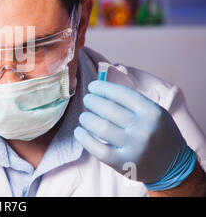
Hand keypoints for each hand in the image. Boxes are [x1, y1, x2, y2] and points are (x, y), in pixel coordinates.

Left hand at [74, 80, 195, 188]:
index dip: (103, 88)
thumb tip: (101, 90)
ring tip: (84, 117)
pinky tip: (79, 132)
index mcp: (152, 112)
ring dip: (87, 118)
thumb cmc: (158, 133)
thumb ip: (131, 102)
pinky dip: (85, 139)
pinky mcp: (124, 163)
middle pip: (108, 109)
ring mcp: (134, 147)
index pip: (122, 94)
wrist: (173, 165)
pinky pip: (98, 149)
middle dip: (92, 101)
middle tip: (87, 100)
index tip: (93, 86)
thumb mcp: (154, 113)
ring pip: (101, 127)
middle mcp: (144, 128)